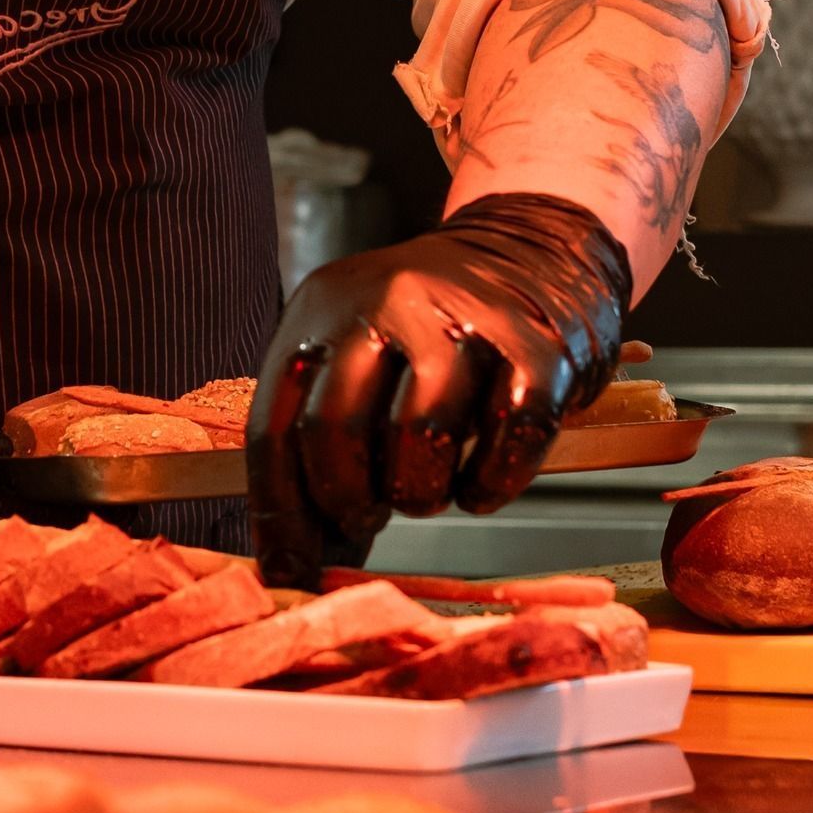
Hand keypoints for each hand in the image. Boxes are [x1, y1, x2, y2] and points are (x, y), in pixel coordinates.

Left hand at [247, 193, 630, 587]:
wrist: (530, 246)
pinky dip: (490, 485)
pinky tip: (480, 484)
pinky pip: (507, 438)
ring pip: (421, 436)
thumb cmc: (434, 322)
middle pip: (336, 428)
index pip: (276, 422)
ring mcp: (465, 317)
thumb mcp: (359, 348)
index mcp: (325, 305)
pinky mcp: (537, 345)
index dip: (280, 511)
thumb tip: (296, 554)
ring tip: (426, 490)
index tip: (292, 566)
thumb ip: (323, 434)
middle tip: (368, 517)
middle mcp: (389, 300)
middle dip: (348, 500)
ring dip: (420, 494)